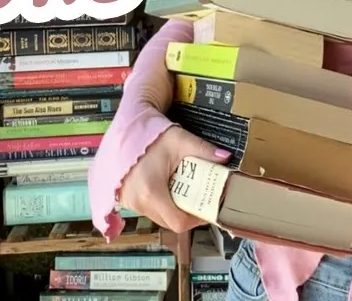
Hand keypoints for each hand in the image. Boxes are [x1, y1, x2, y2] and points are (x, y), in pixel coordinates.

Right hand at [117, 125, 231, 232]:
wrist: (126, 129)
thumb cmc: (151, 135)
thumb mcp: (180, 140)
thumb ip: (204, 151)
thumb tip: (226, 158)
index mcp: (152, 192)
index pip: (179, 222)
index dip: (196, 219)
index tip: (206, 208)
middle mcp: (139, 202)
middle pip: (170, 222)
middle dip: (187, 213)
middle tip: (198, 197)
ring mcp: (130, 202)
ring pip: (159, 217)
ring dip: (174, 208)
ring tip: (183, 189)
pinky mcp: (126, 200)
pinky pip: (149, 210)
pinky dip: (161, 203)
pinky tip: (167, 187)